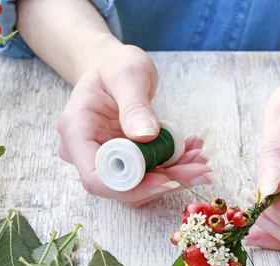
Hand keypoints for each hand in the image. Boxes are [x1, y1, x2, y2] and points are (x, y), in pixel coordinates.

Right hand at [57, 44, 216, 206]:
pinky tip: (193, 151)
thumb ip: (135, 105)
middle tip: (202, 169)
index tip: (167, 179)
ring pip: (139, 184)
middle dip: (165, 181)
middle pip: (122, 185)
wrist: (111, 67)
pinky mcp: (124, 162)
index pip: (97, 177)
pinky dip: (174, 166)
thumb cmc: (114, 65)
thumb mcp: (127, 74)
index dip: (131, 186)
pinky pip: (148, 174)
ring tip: (202, 157)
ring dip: (175, 175)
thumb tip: (146, 135)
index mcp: (77, 132)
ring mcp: (105, 160)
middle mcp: (85, 153)